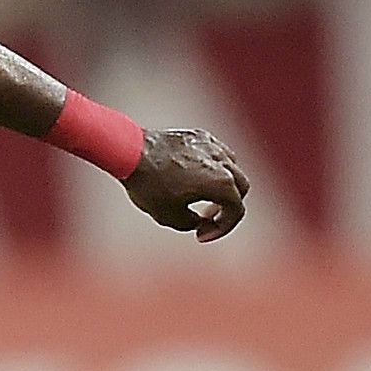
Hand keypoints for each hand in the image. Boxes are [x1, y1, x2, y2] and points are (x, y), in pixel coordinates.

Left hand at [126, 128, 248, 241]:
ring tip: (201, 197)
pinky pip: (217, 154)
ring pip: (232, 168)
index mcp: (221, 183)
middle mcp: (222, 161)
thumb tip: (199, 221)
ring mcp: (212, 145)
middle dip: (227, 207)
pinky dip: (213, 169)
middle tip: (206, 218)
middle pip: (241, 188)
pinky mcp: (199, 135)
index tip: (202, 235)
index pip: (236, 210)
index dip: (222, 228)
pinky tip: (193, 177)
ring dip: (223, 186)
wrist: (129, 151)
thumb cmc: (148, 184)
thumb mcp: (169, 216)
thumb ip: (192, 223)